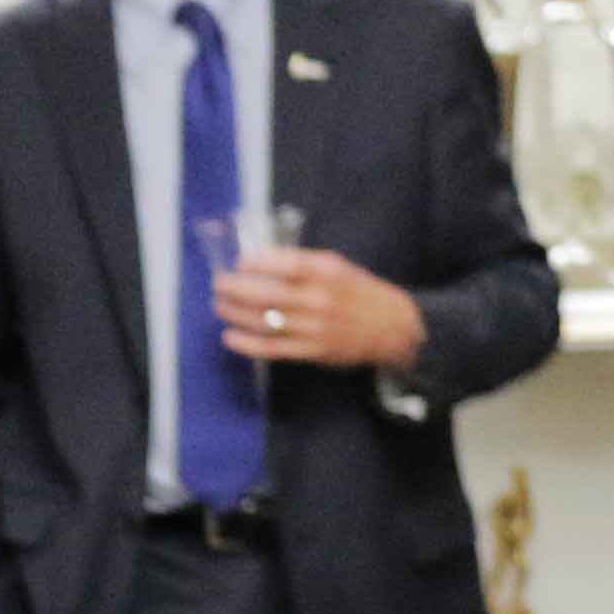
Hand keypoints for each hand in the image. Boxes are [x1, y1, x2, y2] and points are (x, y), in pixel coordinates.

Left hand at [216, 244, 423, 372]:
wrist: (394, 327)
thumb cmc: (360, 293)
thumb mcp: (339, 268)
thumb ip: (304, 264)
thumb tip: (258, 262)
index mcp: (329, 274)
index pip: (287, 265)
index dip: (257, 263)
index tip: (239, 263)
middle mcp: (322, 300)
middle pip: (267, 294)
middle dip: (235, 289)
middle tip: (219, 284)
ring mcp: (317, 328)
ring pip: (264, 321)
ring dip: (235, 314)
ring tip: (220, 306)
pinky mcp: (313, 351)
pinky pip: (273, 348)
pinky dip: (247, 343)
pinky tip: (231, 336)